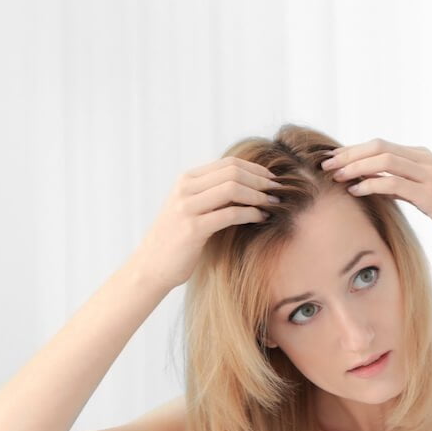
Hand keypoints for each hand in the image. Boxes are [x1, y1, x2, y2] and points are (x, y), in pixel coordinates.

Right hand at [129, 157, 280, 290]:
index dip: (256, 170)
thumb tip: (251, 185)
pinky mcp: (193, 228)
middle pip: (233, 172)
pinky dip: (251, 214)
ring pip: (233, 189)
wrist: (152, 266)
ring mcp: (186, 207)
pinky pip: (230, 214)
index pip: (228, 164)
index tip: (273, 180)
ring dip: (259, 196)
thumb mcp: (192, 208)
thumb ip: (212, 194)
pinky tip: (262, 218)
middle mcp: (185, 189)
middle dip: (261, 181)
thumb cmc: (179, 239)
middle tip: (279, 192)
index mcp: (186, 180)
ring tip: (274, 204)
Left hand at [320, 139, 431, 244]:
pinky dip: (371, 184)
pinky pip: (393, 183)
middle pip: (378, 147)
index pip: (380, 145)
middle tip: (326, 165)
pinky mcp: (429, 194)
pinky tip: (356, 191)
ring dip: (356, 167)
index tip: (333, 159)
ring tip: (336, 177)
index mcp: (422, 156)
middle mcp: (424, 160)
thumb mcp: (425, 193)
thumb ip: (402, 184)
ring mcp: (427, 175)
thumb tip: (373, 184)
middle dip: (349, 154)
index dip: (353, 150)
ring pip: (384, 160)